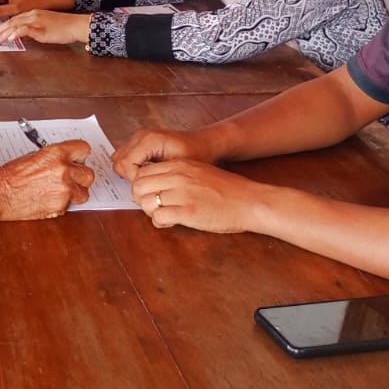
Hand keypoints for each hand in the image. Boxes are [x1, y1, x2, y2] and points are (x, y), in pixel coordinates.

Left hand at [0, 10, 89, 46]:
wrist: (75, 25)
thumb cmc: (64, 27)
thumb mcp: (46, 26)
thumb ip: (35, 29)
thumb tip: (25, 35)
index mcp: (34, 14)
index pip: (15, 19)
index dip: (4, 26)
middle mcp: (33, 15)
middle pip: (12, 21)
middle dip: (0, 30)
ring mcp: (37, 21)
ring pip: (15, 25)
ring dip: (4, 33)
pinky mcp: (41, 28)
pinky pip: (25, 29)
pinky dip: (16, 33)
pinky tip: (10, 38)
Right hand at [0, 140, 94, 218]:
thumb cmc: (10, 175)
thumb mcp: (35, 156)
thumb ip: (55, 157)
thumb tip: (66, 160)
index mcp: (57, 153)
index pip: (84, 149)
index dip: (80, 156)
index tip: (77, 160)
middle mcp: (64, 171)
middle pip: (89, 174)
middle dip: (80, 177)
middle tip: (70, 177)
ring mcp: (64, 190)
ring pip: (84, 193)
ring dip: (75, 192)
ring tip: (59, 190)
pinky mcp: (60, 207)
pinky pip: (70, 205)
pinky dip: (62, 204)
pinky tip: (48, 199)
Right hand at [112, 128, 218, 179]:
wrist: (203, 144)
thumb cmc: (195, 155)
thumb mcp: (178, 168)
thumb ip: (157, 176)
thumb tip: (140, 188)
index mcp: (149, 139)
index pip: (125, 164)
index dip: (135, 180)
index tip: (150, 185)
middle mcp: (140, 136)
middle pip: (119, 162)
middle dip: (130, 177)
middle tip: (148, 184)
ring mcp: (138, 138)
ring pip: (119, 160)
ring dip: (129, 173)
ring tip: (147, 180)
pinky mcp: (138, 143)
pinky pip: (125, 157)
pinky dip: (131, 168)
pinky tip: (146, 174)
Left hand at [131, 160, 261, 233]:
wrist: (249, 201)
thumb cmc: (228, 190)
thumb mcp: (199, 172)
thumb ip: (178, 175)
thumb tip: (158, 185)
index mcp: (180, 165)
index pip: (143, 172)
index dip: (143, 187)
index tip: (151, 195)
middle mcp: (178, 177)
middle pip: (138, 186)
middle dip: (141, 199)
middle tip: (154, 207)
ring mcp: (182, 194)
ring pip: (146, 202)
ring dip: (150, 212)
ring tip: (164, 216)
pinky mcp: (188, 212)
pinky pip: (159, 217)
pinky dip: (160, 223)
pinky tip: (171, 223)